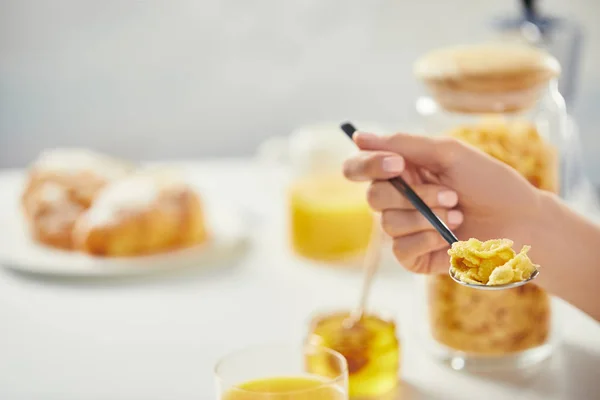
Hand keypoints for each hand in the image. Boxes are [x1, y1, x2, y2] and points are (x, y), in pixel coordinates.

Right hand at [343, 132, 543, 273]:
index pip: (359, 168)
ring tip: (458, 217)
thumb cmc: (490, 183)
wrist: (521, 222)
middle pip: (373, 197)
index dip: (368, 165)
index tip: (397, 164)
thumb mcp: (449, 153)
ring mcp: (405, 229)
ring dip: (428, 218)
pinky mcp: (414, 257)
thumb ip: (404, 144)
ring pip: (388, 224)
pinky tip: (449, 240)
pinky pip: (400, 249)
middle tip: (450, 195)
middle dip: (414, 196)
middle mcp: (399, 200)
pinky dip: (427, 241)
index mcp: (403, 172)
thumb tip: (359, 137)